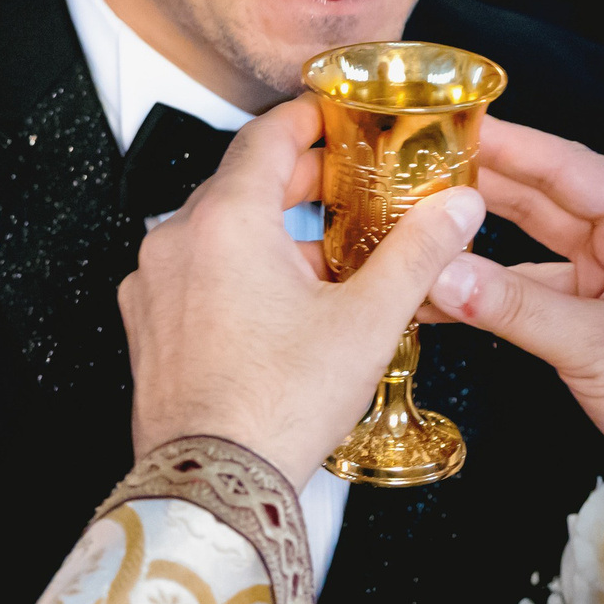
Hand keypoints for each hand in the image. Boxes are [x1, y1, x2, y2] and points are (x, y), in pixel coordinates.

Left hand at [118, 96, 486, 479]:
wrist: (213, 484)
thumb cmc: (279, 405)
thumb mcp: (367, 320)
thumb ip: (418, 252)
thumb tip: (457, 208)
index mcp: (225, 220)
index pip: (266, 136)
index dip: (308, 120)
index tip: (336, 118)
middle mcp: (175, 241)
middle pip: (241, 183)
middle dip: (299, 182)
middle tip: (349, 187)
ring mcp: (153, 286)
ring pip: (217, 231)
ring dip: (269, 232)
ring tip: (325, 258)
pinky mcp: (146, 326)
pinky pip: (194, 274)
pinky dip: (235, 270)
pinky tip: (279, 305)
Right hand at [425, 120, 603, 517]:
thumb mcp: (600, 346)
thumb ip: (518, 309)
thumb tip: (442, 274)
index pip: (569, 167)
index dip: (511, 144)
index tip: (454, 122)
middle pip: (545, 201)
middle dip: (483, 187)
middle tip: (419, 168)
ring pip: (531, 251)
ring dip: (478, 247)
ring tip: (416, 230)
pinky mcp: (594, 326)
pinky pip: (530, 298)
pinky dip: (489, 299)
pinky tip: (441, 298)